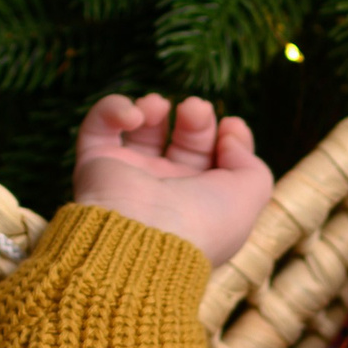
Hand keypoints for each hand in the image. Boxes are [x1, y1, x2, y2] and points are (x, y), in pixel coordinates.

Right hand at [72, 92, 272, 264]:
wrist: (143, 240)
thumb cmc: (202, 222)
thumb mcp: (250, 195)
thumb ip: (251, 163)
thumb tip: (231, 135)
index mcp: (202, 202)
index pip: (215, 160)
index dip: (227, 137)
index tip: (229, 126)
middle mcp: (167, 190)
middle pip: (183, 139)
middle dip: (195, 118)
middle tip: (194, 111)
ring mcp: (130, 177)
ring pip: (141, 129)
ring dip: (153, 107)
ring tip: (158, 108)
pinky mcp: (96, 165)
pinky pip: (99, 127)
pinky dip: (115, 109)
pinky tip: (134, 117)